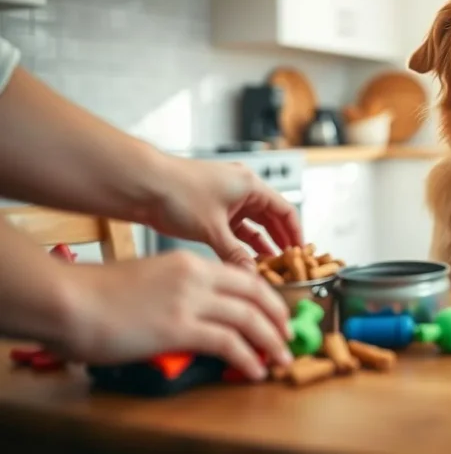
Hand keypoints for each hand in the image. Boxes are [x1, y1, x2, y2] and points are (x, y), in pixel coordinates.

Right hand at [51, 251, 293, 379]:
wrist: (69, 301)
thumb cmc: (98, 295)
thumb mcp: (151, 280)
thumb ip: (179, 291)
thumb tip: (197, 315)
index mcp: (189, 264)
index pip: (244, 277)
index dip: (267, 298)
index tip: (277, 314)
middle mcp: (196, 278)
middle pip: (255, 295)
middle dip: (278, 318)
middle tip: (288, 337)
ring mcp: (189, 301)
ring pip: (249, 319)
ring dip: (271, 342)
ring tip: (281, 359)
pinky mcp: (179, 327)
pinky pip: (228, 343)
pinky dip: (248, 358)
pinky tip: (254, 370)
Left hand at [146, 156, 301, 268]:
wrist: (141, 184)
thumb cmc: (176, 193)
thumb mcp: (212, 229)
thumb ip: (235, 254)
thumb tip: (251, 276)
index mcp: (250, 185)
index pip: (285, 210)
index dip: (295, 233)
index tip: (301, 253)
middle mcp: (241, 188)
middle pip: (271, 216)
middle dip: (280, 240)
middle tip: (288, 262)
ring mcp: (225, 197)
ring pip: (252, 223)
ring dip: (261, 243)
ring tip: (269, 264)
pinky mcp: (210, 207)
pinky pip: (235, 226)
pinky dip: (241, 241)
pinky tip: (244, 257)